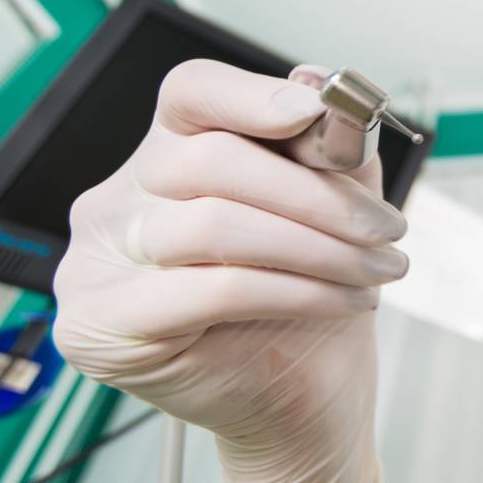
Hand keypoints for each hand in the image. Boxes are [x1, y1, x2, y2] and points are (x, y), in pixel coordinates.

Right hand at [53, 60, 407, 482]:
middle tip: (386, 228)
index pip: (190, 94)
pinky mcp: (100, 324)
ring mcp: (96, 262)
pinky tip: (343, 299)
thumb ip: (328, 146)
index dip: (250, 97)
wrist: (307, 394)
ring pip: (214, 225)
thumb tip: (322, 89)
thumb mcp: (337, 204)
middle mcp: (117, 200)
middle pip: (209, 161)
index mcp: (165, 154)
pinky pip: (210, 289)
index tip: (314, 113)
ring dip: (319, 247)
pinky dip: (294, 289)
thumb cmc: (313, 293)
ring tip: (378, 270)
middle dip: (317, 195)